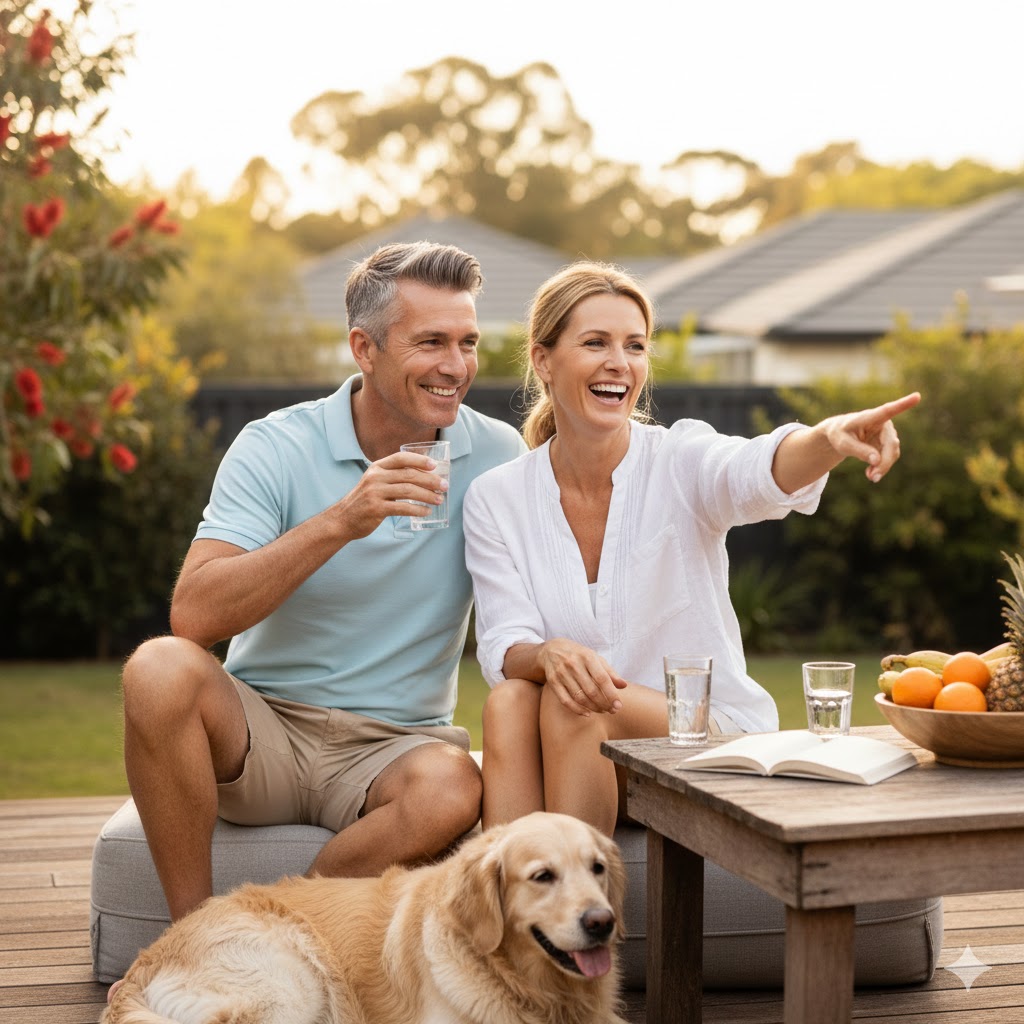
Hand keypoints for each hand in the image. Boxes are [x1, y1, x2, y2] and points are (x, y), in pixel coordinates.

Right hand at [329, 451, 447, 538]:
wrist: (343, 519)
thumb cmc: (364, 500)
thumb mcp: (375, 481)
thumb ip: (393, 475)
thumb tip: (423, 474)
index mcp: (377, 467)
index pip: (401, 458)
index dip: (419, 460)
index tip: (434, 465)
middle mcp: (375, 477)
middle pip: (409, 475)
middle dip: (430, 480)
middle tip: (444, 486)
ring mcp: (375, 493)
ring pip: (408, 491)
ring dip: (427, 495)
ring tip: (439, 499)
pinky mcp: (376, 509)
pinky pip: (402, 508)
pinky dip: (418, 510)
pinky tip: (426, 512)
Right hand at [537, 638, 628, 716]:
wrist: (551, 650)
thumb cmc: (579, 655)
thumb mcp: (595, 658)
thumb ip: (609, 672)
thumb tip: (623, 686)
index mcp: (587, 656)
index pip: (602, 678)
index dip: (611, 694)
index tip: (618, 705)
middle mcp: (573, 664)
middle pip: (591, 690)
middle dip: (603, 704)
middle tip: (612, 710)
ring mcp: (561, 673)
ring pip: (579, 697)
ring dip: (593, 708)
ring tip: (602, 711)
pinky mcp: (553, 682)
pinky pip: (565, 700)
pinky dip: (577, 709)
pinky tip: (587, 713)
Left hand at [819, 392, 920, 482]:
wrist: (840, 435)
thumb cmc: (839, 434)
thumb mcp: (843, 444)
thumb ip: (859, 451)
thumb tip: (877, 460)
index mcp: (869, 417)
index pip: (887, 410)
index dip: (902, 405)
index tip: (917, 396)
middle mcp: (883, 423)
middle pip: (891, 443)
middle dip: (884, 462)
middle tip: (874, 478)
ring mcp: (887, 433)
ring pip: (892, 452)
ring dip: (883, 466)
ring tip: (871, 477)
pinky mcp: (888, 443)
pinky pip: (889, 458)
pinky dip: (882, 467)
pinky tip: (871, 473)